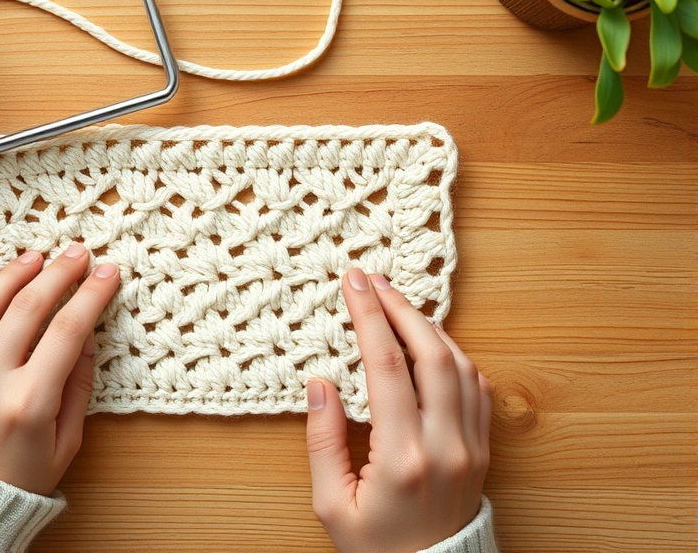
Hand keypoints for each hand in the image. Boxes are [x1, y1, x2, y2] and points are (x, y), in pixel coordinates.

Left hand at [0, 244, 119, 494]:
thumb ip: (77, 383)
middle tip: (77, 254)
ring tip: (36, 257)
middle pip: (27, 307)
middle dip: (58, 273)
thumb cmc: (21, 477)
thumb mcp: (67, 439)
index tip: (107, 274)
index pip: (66, 330)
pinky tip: (2, 286)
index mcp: (29, 404)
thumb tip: (85, 331)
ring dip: (14, 273)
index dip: (90, 295)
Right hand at [306, 268, 490, 551]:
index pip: (386, 367)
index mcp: (403, 458)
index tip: (354, 283)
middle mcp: (445, 446)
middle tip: (376, 280)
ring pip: (461, 366)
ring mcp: (471, 447)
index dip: (369, 316)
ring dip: (429, 328)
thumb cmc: (376, 548)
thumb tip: (321, 384)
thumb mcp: (331, 505)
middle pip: (431, 354)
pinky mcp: (483, 451)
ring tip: (398, 305)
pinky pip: (477, 388)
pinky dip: (454, 355)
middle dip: (402, 308)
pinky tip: (430, 344)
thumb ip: (323, 442)